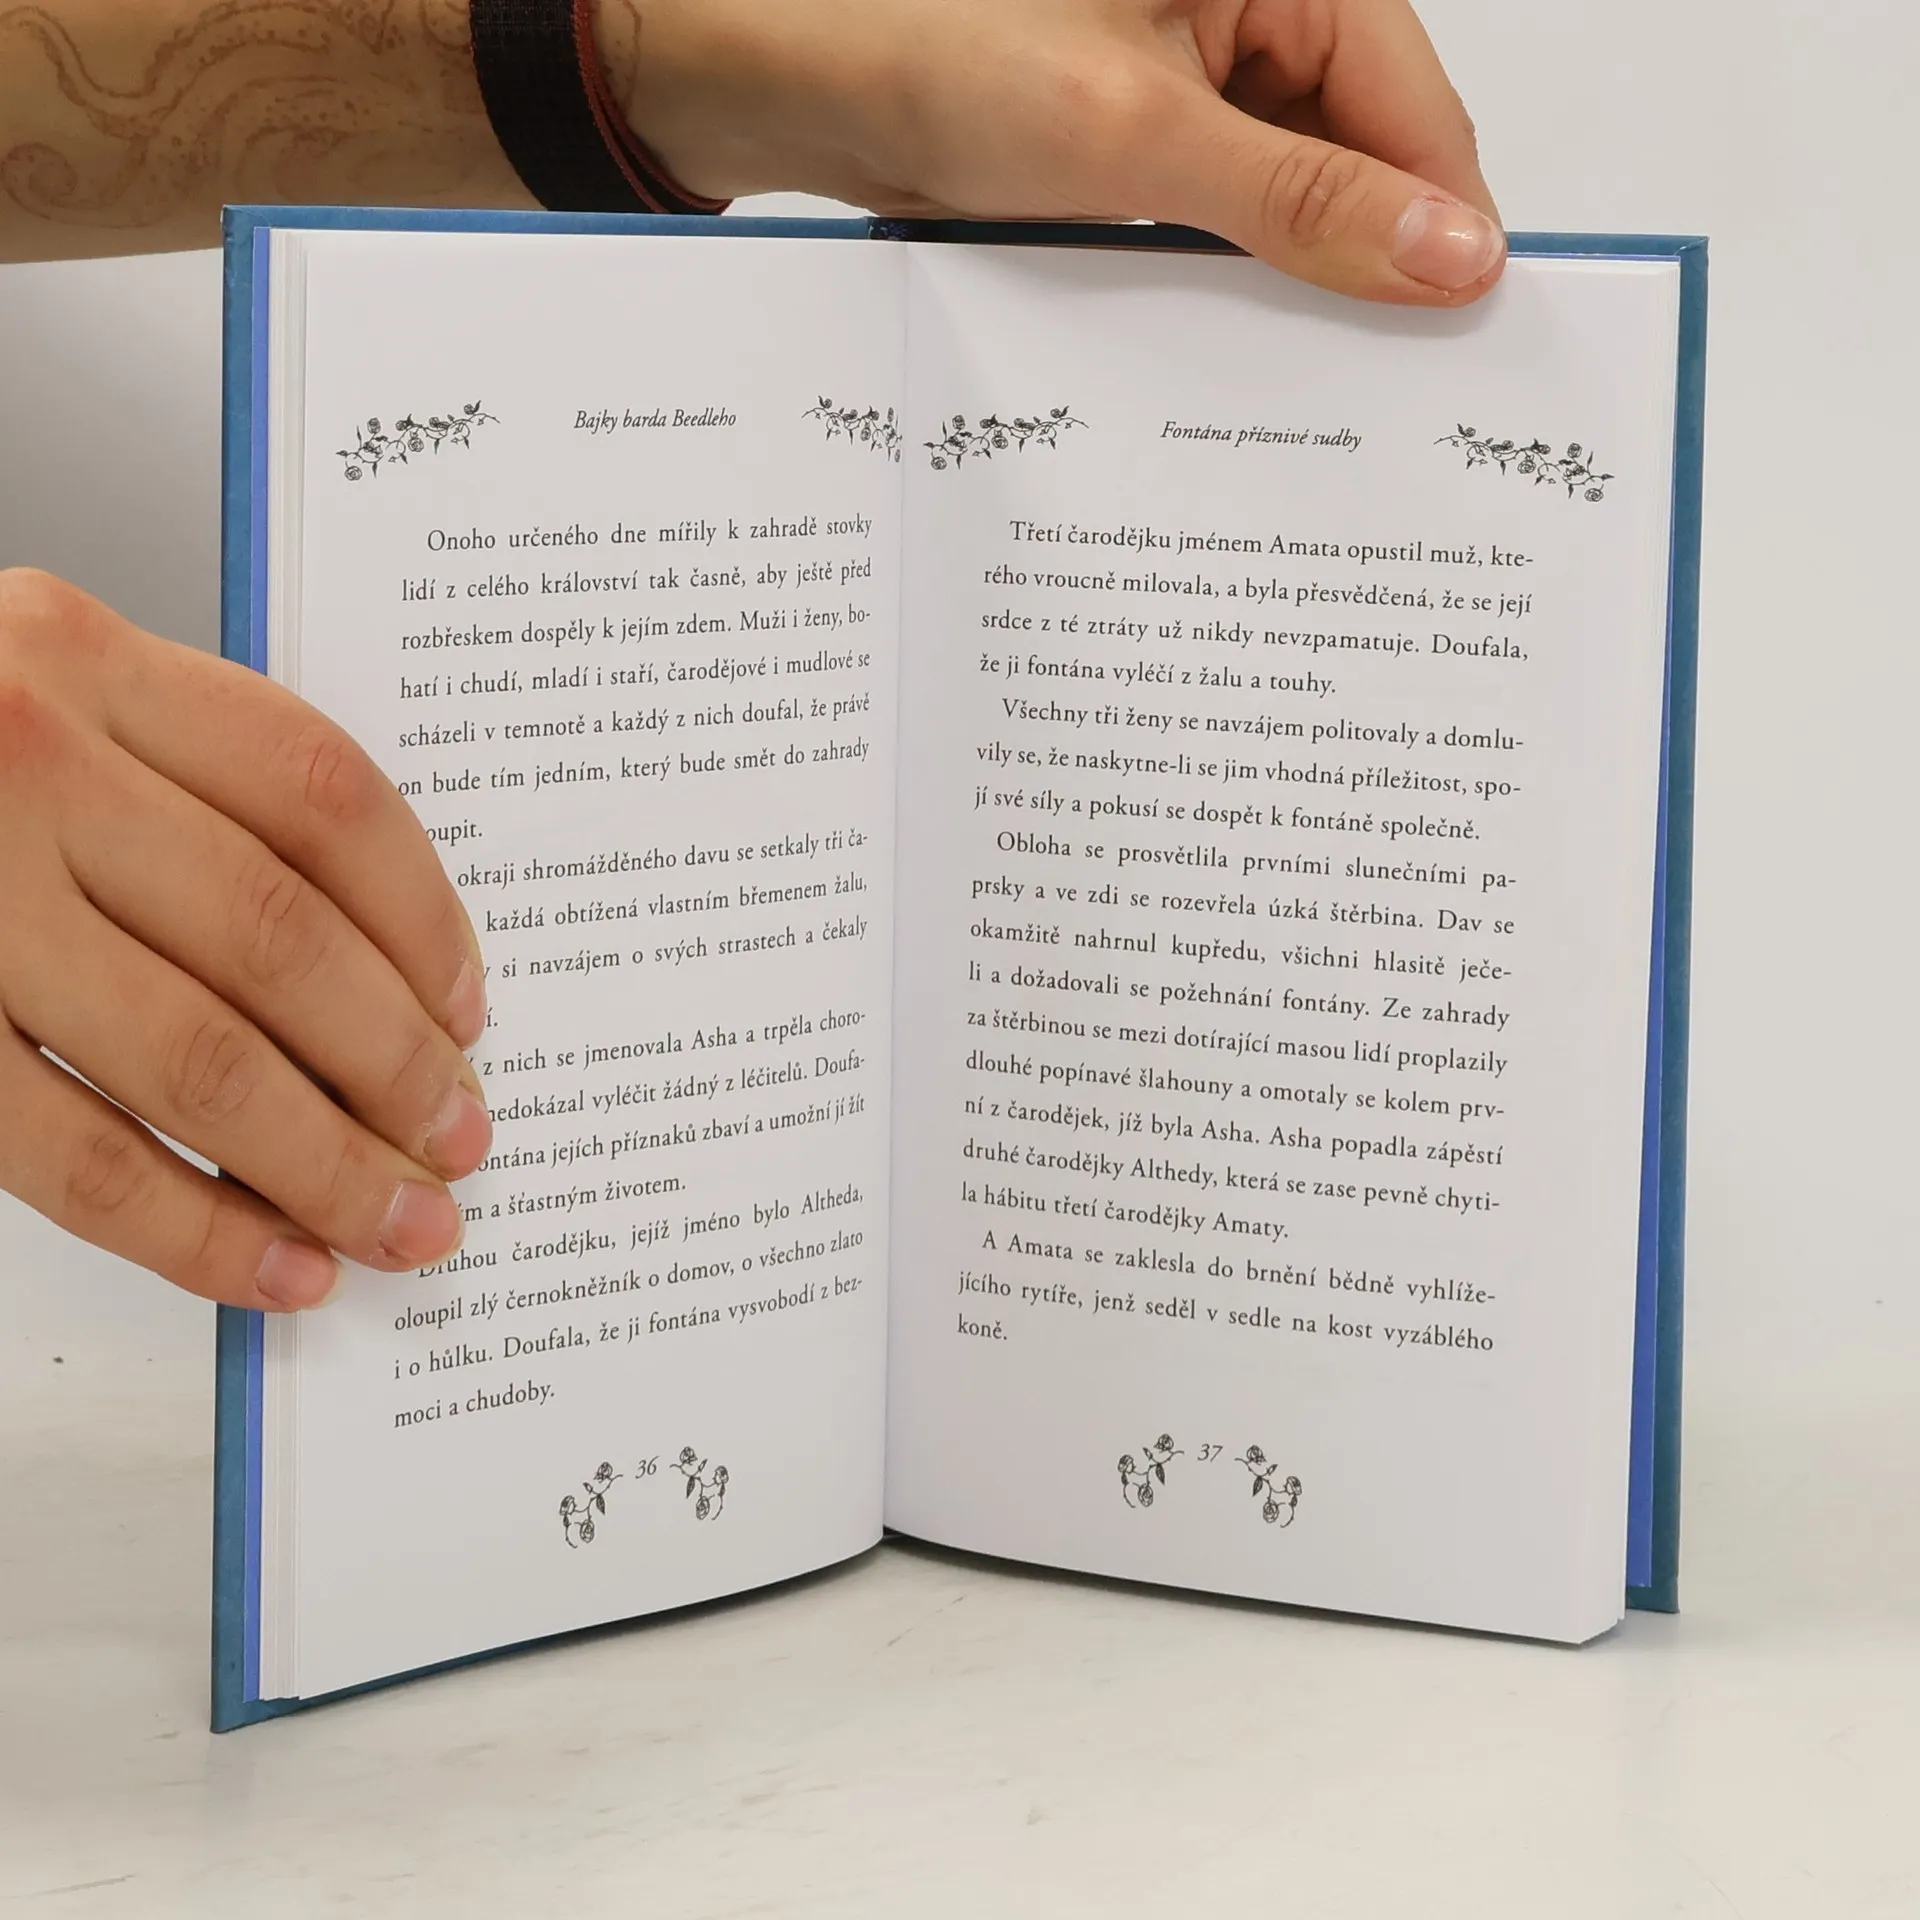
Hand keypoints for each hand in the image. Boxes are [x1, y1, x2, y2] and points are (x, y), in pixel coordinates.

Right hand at [0, 571, 491, 1310]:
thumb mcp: (29, 693)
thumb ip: (172, 780)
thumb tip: (368, 965)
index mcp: (83, 657)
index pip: (325, 797)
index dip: (423, 921)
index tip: (470, 1011)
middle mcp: (23, 758)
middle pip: (282, 939)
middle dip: (396, 1067)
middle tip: (462, 1143)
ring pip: (196, 1055)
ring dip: (324, 1165)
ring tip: (402, 1225)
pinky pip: (70, 1154)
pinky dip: (192, 1227)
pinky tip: (272, 1267)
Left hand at [607, 0, 1502, 303]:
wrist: (795, 83)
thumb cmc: (937, 50)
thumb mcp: (1139, 135)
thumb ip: (1298, 201)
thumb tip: (1446, 253)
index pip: (1411, 100)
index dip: (1443, 215)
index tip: (1465, 327)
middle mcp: (1244, 15)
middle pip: (1357, 153)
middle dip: (1365, 259)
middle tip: (1388, 381)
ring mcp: (1190, 82)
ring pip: (1285, 198)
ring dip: (1288, 280)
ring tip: (1307, 376)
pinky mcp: (1138, 142)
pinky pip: (1214, 217)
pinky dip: (1221, 278)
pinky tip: (1222, 346)